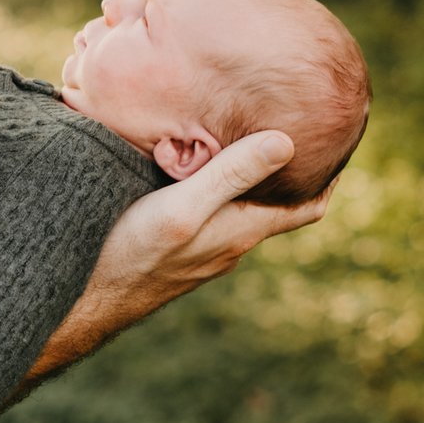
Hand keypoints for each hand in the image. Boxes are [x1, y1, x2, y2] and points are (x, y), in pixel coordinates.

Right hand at [37, 131, 330, 376]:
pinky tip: (198, 165)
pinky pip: (213, 213)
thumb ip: (231, 175)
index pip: (309, 205)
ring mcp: (205, 250)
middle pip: (278, 203)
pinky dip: (220, 187)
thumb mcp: (183, 208)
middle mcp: (232, 243)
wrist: (84, 301)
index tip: (339, 136)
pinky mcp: (178, 249)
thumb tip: (290, 141)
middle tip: (297, 122)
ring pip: (243, 208)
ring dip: (253, 177)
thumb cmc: (131, 253)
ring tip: (249, 133)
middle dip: (292, 168)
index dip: (330, 174)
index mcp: (243, 231)